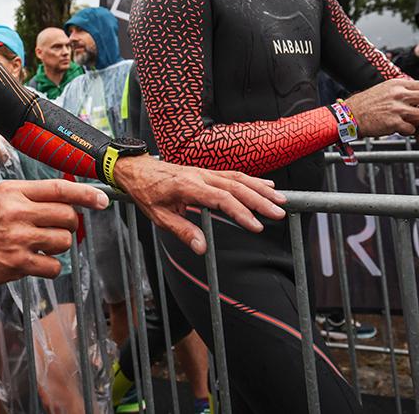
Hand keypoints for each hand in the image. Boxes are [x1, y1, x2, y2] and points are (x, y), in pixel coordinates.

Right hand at [0, 179, 108, 285]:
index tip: (101, 200)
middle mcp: (18, 212)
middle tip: (57, 230)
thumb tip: (62, 201)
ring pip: (63, 241)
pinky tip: (35, 263)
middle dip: (68, 225)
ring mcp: (19, 238)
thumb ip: (28, 197)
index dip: (86, 194)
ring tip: (40, 247)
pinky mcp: (17, 263)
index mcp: (14, 192)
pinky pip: (52, 266)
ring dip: (58, 247)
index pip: (60, 188)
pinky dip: (49, 267)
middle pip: (67, 216)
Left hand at [113, 156, 286, 254]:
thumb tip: (201, 248)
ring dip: (260, 189)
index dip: (241, 212)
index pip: (220, 199)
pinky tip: (267, 186)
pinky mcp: (207, 172)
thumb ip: (182, 231)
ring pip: (238, 178)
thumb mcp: (159, 216)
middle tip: (279, 213)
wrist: (137, 169)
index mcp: (187, 186)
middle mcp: (200, 175)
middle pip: (236, 186)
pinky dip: (252, 180)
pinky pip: (233, 174)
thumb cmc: (146, 192)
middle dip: (259, 200)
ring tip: (280, 200)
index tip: (257, 226)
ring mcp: (205, 172)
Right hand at [344, 79, 418, 136]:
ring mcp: (396, 109)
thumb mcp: (386, 89)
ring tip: (408, 121)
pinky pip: (412, 129)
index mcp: (398, 84)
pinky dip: (407, 131)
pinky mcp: (393, 123)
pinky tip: (397, 127)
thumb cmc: (368, 103)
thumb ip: (405, 90)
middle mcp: (398, 94)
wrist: (350, 115)